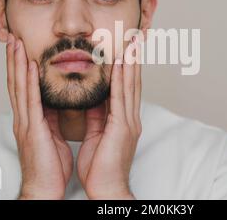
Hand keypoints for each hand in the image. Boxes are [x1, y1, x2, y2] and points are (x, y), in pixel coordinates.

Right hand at [6, 33, 72, 199]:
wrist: (46, 188)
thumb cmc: (51, 165)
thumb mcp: (53, 134)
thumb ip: (53, 116)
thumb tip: (60, 100)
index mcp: (31, 119)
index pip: (24, 87)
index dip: (21, 67)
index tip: (22, 47)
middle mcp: (24, 118)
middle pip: (17, 82)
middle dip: (14, 59)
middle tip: (13, 37)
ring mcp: (25, 123)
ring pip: (19, 87)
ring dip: (17, 64)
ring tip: (16, 44)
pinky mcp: (31, 130)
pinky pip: (30, 101)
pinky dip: (28, 82)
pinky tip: (29, 67)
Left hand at [76, 38, 141, 199]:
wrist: (106, 188)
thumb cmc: (100, 166)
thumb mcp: (97, 135)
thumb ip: (96, 115)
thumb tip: (91, 99)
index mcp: (124, 120)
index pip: (126, 88)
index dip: (128, 67)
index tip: (126, 48)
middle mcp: (130, 118)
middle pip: (133, 82)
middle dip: (134, 59)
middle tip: (135, 38)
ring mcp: (129, 122)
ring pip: (130, 86)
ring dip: (131, 63)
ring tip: (131, 43)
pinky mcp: (123, 128)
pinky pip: (121, 98)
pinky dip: (122, 79)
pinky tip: (121, 64)